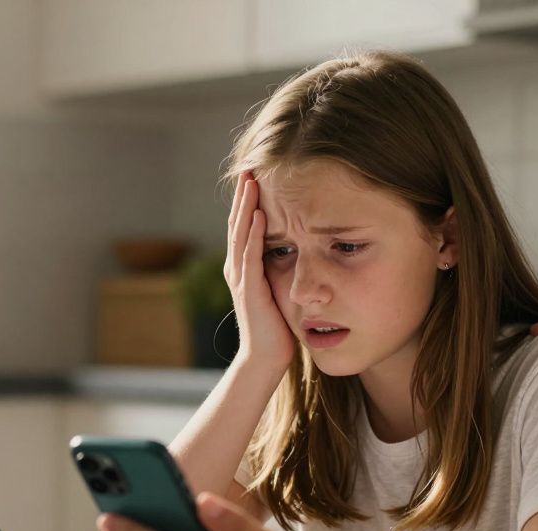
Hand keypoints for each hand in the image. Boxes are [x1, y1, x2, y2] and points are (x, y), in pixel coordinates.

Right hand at [225, 171, 293, 372]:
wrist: (265, 359)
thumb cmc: (277, 328)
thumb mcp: (279, 290)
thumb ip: (282, 269)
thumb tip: (299, 249)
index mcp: (244, 266)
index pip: (245, 225)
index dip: (248, 200)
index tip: (256, 174)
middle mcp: (237, 268)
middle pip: (238, 222)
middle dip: (243, 194)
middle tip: (249, 165)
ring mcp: (241, 278)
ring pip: (241, 233)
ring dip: (246, 206)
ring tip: (251, 180)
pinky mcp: (250, 289)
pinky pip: (251, 255)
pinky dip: (254, 233)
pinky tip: (261, 214)